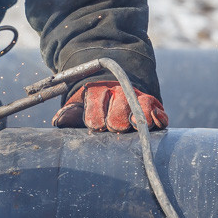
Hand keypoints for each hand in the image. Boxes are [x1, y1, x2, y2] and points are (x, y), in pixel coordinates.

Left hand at [51, 80, 167, 132]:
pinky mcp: (152, 106)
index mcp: (96, 90)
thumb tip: (59, 120)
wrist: (114, 91)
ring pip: (140, 106)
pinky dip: (159, 117)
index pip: (95, 101)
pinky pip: (158, 110)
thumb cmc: (92, 108)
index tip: (95, 126)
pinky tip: (156, 122)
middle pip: (119, 105)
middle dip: (116, 118)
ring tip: (137, 126)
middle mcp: (118, 91)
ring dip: (139, 116)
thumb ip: (70, 114)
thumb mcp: (78, 108)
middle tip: (114, 127)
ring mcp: (136, 97)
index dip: (95, 116)